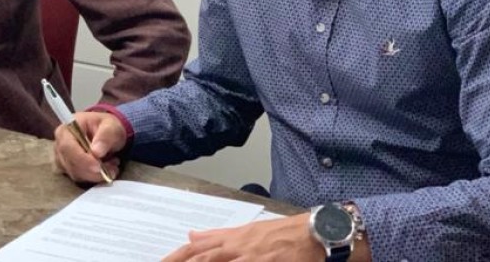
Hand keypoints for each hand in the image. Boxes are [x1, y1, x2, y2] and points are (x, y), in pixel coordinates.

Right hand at [52, 111, 126, 183]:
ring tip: (112, 165)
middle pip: (71, 164)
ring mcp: (62, 159)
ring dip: (95, 174)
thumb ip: (105, 136)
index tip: (99, 166)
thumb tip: (96, 152)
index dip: (82, 159)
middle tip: (113, 168)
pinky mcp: (68, 169)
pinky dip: (94, 176)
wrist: (107, 132)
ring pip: (75, 174)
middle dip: (92, 170)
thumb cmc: (107, 126)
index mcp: (66, 130)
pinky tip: (106, 168)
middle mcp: (59, 145)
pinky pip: (79, 178)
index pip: (68, 147)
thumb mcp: (111, 126)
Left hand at [161, 215, 324, 261]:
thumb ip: (218, 235)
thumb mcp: (247, 231)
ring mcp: (251, 258)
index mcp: (232, 238)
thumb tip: (192, 235)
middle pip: (202, 259)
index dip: (175, 258)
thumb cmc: (282, 232)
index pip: (195, 250)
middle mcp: (238, 248)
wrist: (314, 233)